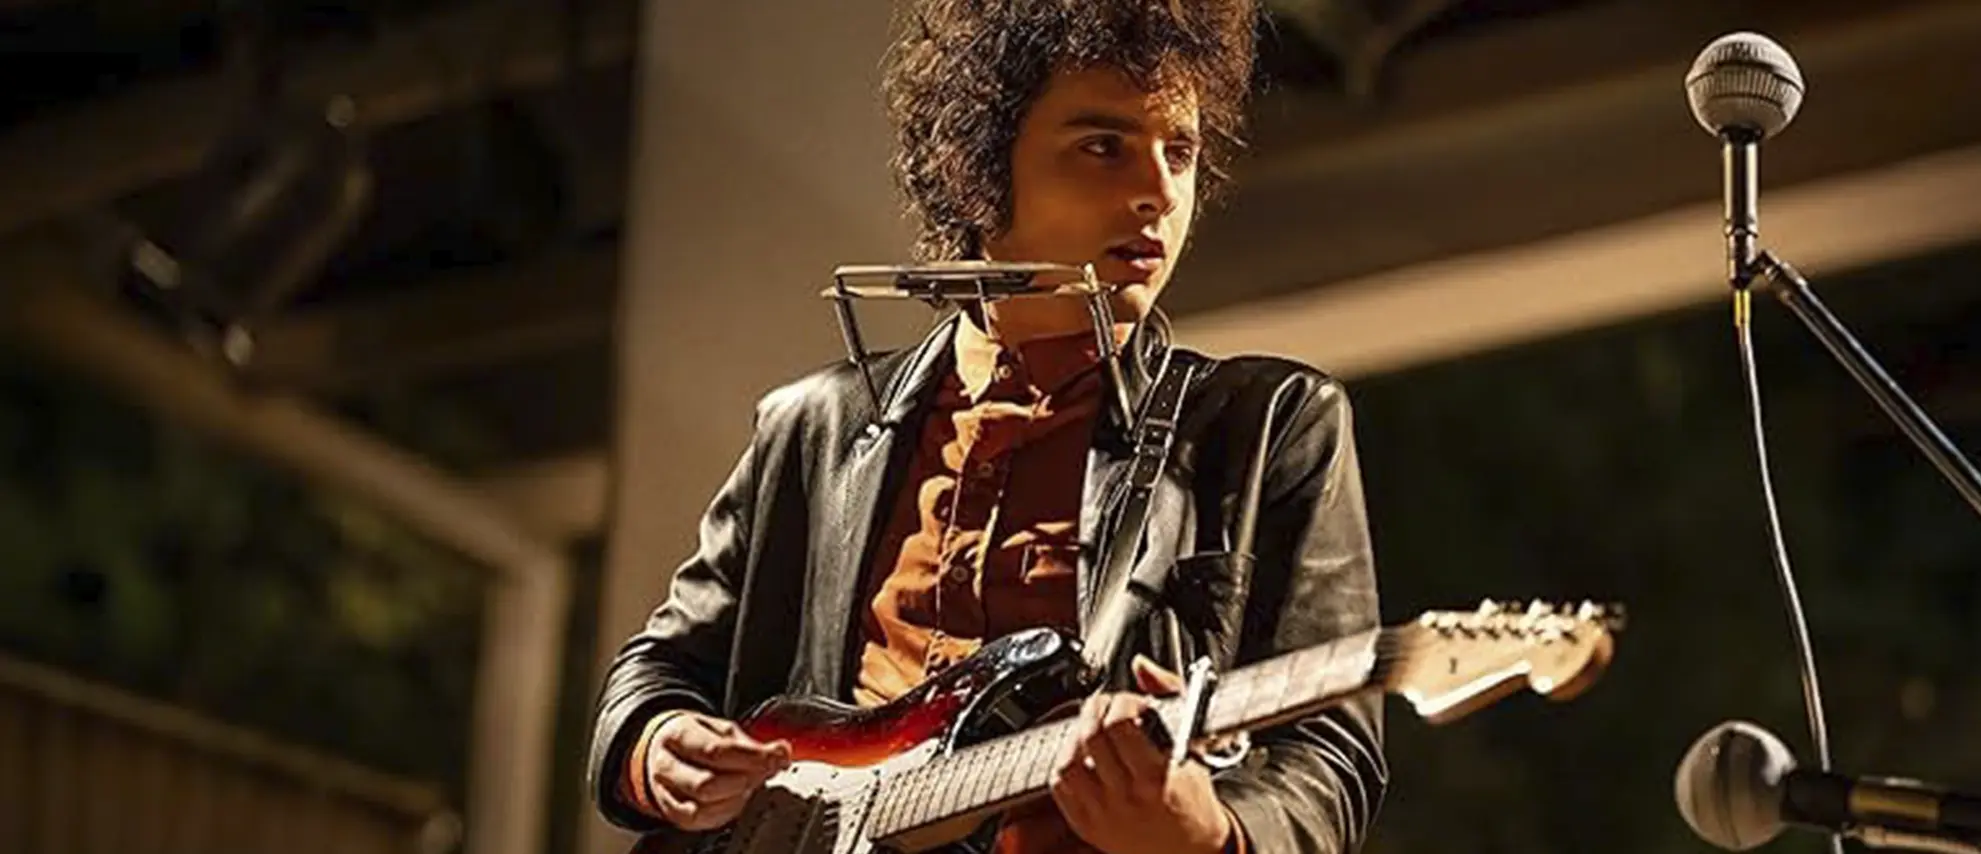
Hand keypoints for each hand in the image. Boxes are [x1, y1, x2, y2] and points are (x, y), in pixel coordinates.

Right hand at [643, 712, 791, 830]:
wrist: (663, 751)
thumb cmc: (695, 738)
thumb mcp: (721, 729)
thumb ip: (750, 743)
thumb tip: (780, 752)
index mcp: (678, 734)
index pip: (715, 751)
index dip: (751, 758)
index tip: (777, 757)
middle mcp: (666, 765)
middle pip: (707, 784)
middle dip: (744, 780)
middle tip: (765, 772)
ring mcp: (666, 792)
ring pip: (703, 807)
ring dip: (736, 798)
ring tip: (750, 784)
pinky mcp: (673, 813)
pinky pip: (700, 821)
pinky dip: (726, 812)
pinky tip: (737, 799)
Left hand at [1048, 655, 1235, 853]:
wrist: (1190, 849)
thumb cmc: (1191, 795)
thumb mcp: (1193, 743)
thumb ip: (1169, 696)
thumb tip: (1141, 666)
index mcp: (1156, 775)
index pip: (1119, 724)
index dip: (1120, 702)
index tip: (1131, 702)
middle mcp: (1126, 796)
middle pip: (1090, 736)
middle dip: (1096, 709)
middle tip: (1107, 707)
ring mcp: (1102, 812)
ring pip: (1068, 760)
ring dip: (1076, 736)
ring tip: (1093, 731)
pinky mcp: (1085, 823)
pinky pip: (1059, 785)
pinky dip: (1065, 763)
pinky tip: (1083, 757)